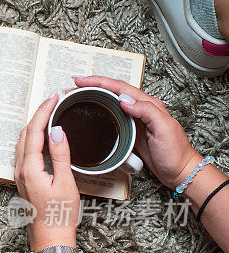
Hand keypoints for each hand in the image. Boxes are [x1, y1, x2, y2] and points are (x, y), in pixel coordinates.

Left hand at [15, 93, 79, 250]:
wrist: (50, 239)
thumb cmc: (59, 215)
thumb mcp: (65, 182)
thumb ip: (60, 154)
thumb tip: (56, 131)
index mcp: (29, 168)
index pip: (34, 131)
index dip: (44, 111)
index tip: (54, 97)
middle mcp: (20, 170)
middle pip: (25, 133)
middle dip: (38, 114)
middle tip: (53, 100)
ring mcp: (20, 175)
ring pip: (23, 142)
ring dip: (34, 125)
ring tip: (49, 112)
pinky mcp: (24, 180)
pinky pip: (24, 152)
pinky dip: (33, 138)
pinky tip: (43, 136)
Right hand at [73, 76, 200, 187]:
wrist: (179, 170)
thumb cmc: (175, 152)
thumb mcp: (164, 128)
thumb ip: (146, 110)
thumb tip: (124, 100)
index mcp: (148, 104)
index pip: (120, 88)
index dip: (99, 82)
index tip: (82, 81)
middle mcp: (141, 109)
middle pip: (112, 92)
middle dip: (92, 86)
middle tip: (73, 88)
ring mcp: (135, 120)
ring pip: (110, 103)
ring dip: (94, 97)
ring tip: (78, 97)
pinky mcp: (131, 131)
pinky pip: (112, 116)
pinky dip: (99, 111)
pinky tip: (92, 113)